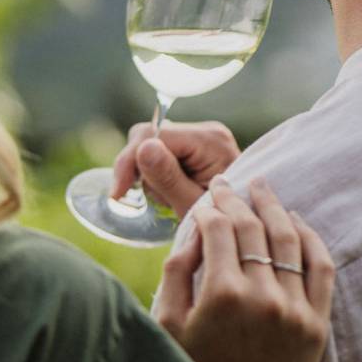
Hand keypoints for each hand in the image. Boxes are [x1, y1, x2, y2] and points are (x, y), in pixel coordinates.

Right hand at [110, 120, 240, 218]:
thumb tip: (143, 149)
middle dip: (138, 167)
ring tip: (166, 198)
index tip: (118, 194)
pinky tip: (168, 191)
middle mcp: (207, 131)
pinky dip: (156, 173)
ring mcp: (201, 137)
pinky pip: (160, 150)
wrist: (242, 229)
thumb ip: (168, 177)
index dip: (131, 161)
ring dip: (148, 173)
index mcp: (210, 141)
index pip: (155, 135)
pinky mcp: (194, 146)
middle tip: (145, 198)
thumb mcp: (192, 205)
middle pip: (149, 134)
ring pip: (150, 142)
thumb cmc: (223, 222)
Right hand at [156, 177, 333, 361]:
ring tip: (264, 187)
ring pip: (288, 238)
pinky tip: (296, 221)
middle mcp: (261, 296)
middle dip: (237, 199)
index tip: (207, 196)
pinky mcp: (317, 323)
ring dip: (275, 207)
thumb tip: (194, 227)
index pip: (217, 228)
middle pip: (252, 227)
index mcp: (220, 294)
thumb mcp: (168, 324)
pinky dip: (310, 238)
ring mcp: (294, 309)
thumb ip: (177, 271)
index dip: (210, 206)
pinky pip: (320, 267)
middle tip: (231, 183)